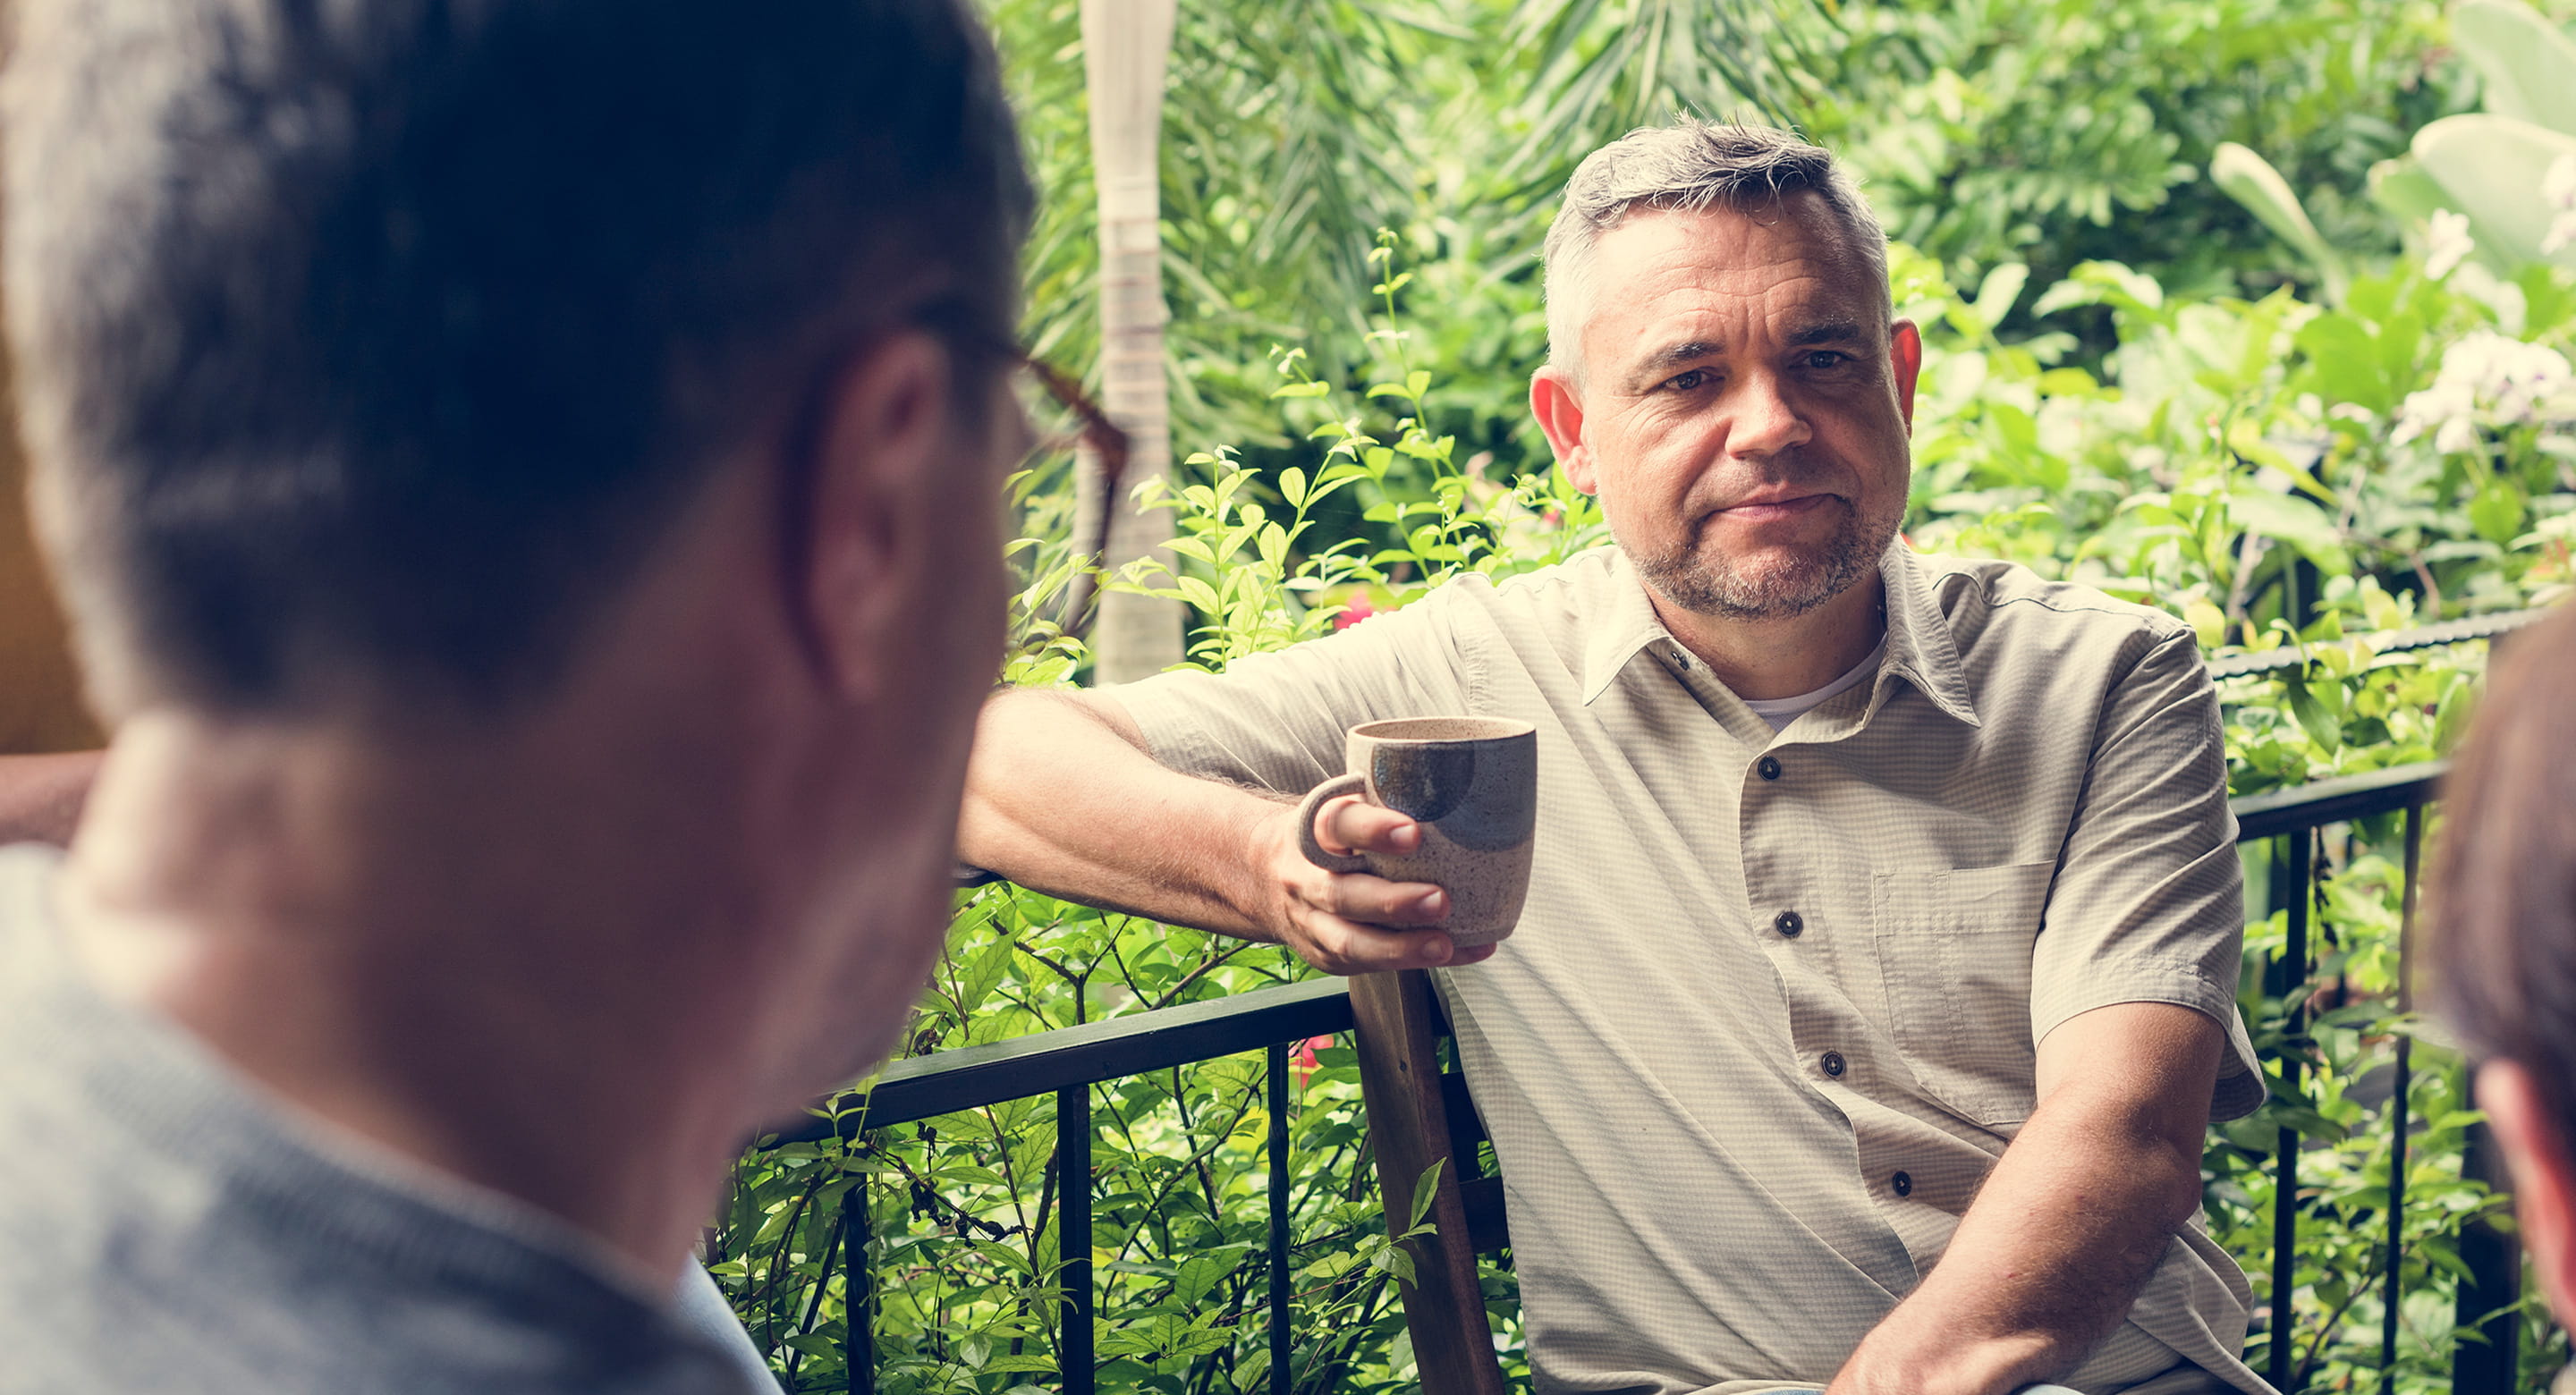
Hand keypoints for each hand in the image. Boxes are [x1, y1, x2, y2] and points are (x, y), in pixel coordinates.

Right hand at [1254, 793, 1498, 974]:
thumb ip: (1383, 804)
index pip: (1337, 825)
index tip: (1413, 832)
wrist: (1261, 876)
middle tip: (1439, 899)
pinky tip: (1460, 952)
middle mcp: (1307, 879)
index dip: (1373, 830)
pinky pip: (1371, 966)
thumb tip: (1467, 790)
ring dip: (1400, 948)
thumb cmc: (1328, 839)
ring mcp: (1313, 923)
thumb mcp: (1339, 809)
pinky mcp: (1326, 955)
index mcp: (1314, 832)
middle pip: (1342, 895)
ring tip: (1443, 943)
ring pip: (1350, 943)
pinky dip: (1418, 962)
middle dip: (1393, 903)